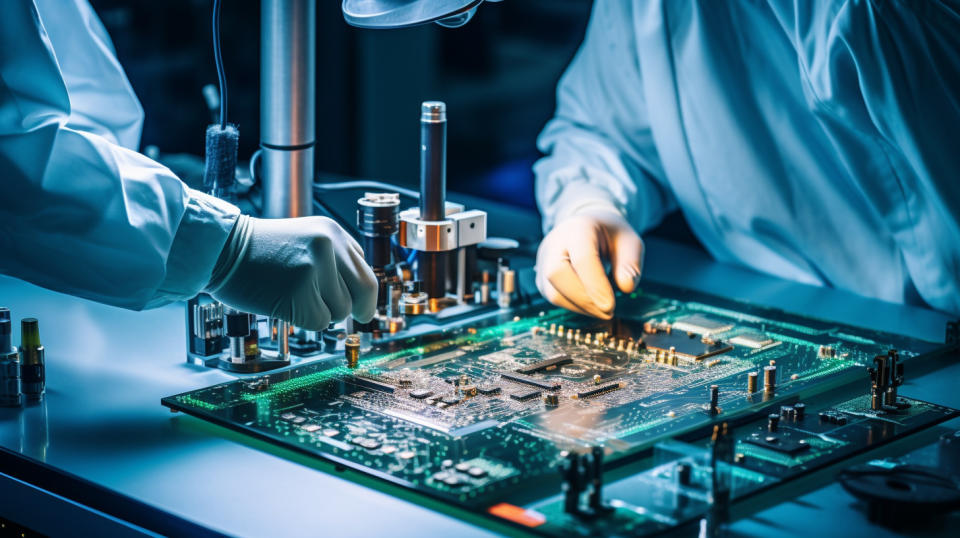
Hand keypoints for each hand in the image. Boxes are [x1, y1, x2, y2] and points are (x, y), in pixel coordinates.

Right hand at [205, 215, 377, 330]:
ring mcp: (313, 269)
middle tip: (353, 319)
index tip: (361, 306)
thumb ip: (334, 261)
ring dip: (322, 313)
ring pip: (340, 311)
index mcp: (332, 231)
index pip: (365, 270)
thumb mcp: (305, 239)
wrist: (220, 249)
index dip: (362, 293)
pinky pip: (318, 322)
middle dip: (360, 309)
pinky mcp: (298, 293)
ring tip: (295, 296)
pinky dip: (304, 321)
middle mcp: (328, 246)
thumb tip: (359, 294)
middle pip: (365, 291)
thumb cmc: (258, 250)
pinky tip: (284, 304)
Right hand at [535, 209, 642, 318]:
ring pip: (553, 291)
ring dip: (581, 307)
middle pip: (556, 274)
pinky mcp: (542, 279)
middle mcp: (555, 242)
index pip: (581, 258)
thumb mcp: (630, 242)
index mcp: (579, 228)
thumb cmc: (612, 236)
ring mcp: (544, 261)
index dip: (595, 285)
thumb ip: (631, 264)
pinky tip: (593, 305)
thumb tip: (627, 287)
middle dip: (583, 299)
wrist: (590, 227)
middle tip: (609, 311)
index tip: (610, 306)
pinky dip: (575, 306)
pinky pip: (554, 298)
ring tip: (604, 309)